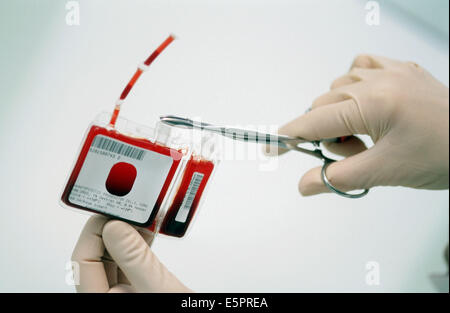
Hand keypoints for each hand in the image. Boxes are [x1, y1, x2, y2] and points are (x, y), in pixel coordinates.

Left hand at [71, 215, 190, 291]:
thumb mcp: (159, 289)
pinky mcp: (139, 290)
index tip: (109, 212)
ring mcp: (124, 296)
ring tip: (138, 217)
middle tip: (125, 209)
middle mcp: (110, 300)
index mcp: (102, 304)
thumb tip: (115, 228)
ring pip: (114, 259)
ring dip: (125, 235)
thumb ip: (135, 258)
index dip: (92, 233)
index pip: (82, 264)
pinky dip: (138, 244)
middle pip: (96, 259)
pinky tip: (147, 231)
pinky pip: (131, 263)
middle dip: (110, 230)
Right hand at [276, 54, 448, 195]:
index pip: (313, 122)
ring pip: (338, 90)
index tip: (271, 147)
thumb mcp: (384, 172)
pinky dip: (354, 88)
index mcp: (371, 103)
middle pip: (323, 107)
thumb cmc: (442, 155)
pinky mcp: (400, 69)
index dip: (288, 137)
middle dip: (328, 136)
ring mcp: (390, 71)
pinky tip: (368, 105)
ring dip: (341, 116)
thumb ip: (337, 177)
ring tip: (367, 137)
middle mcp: (377, 80)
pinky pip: (360, 69)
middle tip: (351, 156)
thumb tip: (305, 184)